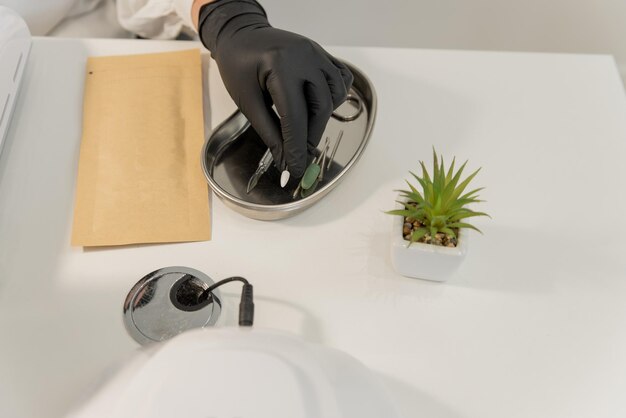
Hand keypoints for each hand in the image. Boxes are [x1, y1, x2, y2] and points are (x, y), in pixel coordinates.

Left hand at [198, 0, 352, 176]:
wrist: (241, 35)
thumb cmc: (238, 65)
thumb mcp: (247, 101)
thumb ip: (268, 131)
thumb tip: (284, 160)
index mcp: (280, 66)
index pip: (294, 116)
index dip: (296, 148)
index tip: (294, 170)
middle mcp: (304, 56)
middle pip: (319, 108)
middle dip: (310, 137)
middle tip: (298, 154)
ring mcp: (316, 53)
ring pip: (334, 96)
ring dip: (323, 119)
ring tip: (304, 128)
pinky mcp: (322, 54)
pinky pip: (340, 79)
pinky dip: (333, 97)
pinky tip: (318, 106)